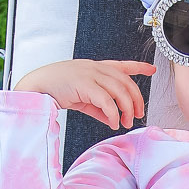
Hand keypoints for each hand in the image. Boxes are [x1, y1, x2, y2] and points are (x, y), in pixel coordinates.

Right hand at [12, 59, 155, 131]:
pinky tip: (113, 123)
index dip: (138, 67)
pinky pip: (106, 100)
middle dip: (136, 99)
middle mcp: (95, 68)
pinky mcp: (84, 85)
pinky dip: (113, 113)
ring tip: (126, 122)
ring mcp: (90, 74)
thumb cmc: (56, 90)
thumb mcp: (82, 98)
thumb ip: (98, 107)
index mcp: (95, 67)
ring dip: (126, 109)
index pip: (122, 65)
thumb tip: (112, 119)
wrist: (36, 86)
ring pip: (119, 90)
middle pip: (126, 81)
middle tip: (138, 114)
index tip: (151, 69)